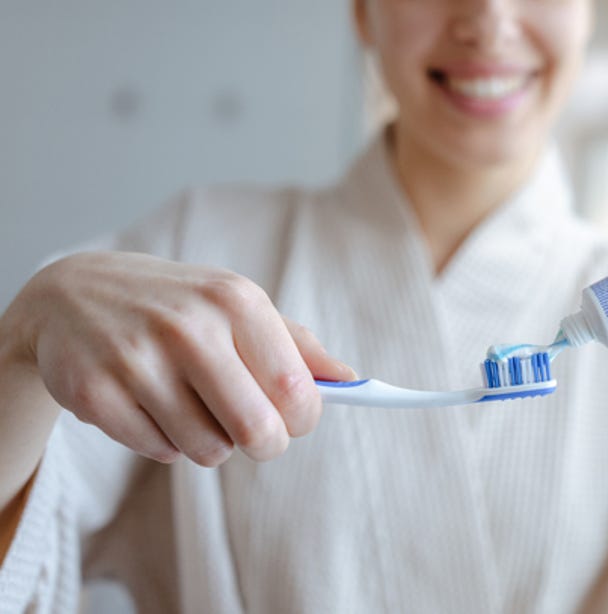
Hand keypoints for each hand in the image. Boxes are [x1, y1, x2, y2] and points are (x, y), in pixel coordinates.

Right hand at [3, 251, 355, 466]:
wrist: (72, 294)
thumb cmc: (178, 306)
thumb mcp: (237, 306)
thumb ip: (297, 345)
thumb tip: (350, 379)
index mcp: (236, 301)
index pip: (295, 390)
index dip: (303, 420)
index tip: (295, 420)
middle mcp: (188, 327)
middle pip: (257, 430)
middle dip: (265, 444)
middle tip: (252, 432)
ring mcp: (137, 360)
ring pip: (208, 450)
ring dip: (210, 443)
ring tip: (193, 409)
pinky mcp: (95, 392)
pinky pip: (159, 451)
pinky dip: (164, 442)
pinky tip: (150, 406)